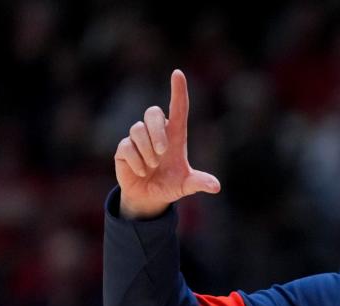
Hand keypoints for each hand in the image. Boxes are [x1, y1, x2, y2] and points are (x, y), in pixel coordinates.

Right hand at [114, 70, 220, 218]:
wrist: (149, 198)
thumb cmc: (170, 185)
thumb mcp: (187, 185)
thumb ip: (200, 183)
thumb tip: (216, 187)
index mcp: (175, 136)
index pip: (178, 108)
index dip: (178, 91)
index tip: (178, 74)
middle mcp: (156, 133)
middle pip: (152, 113)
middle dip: (157, 130)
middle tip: (162, 152)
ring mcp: (138, 139)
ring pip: (138, 129)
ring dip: (147, 150)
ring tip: (152, 167)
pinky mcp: (123, 149)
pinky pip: (126, 146)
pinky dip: (136, 161)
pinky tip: (142, 172)